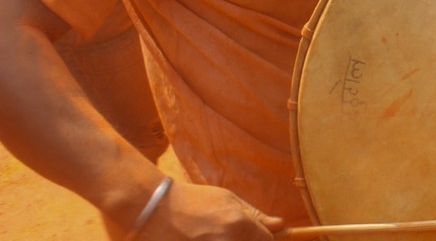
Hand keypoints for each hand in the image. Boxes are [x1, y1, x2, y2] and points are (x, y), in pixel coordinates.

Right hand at [135, 181, 282, 239]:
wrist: (155, 209)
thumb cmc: (194, 200)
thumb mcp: (227, 200)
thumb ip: (255, 216)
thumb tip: (280, 225)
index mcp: (239, 226)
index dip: (264, 239)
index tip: (257, 235)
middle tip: (228, 233)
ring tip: (212, 233)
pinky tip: (203, 238)